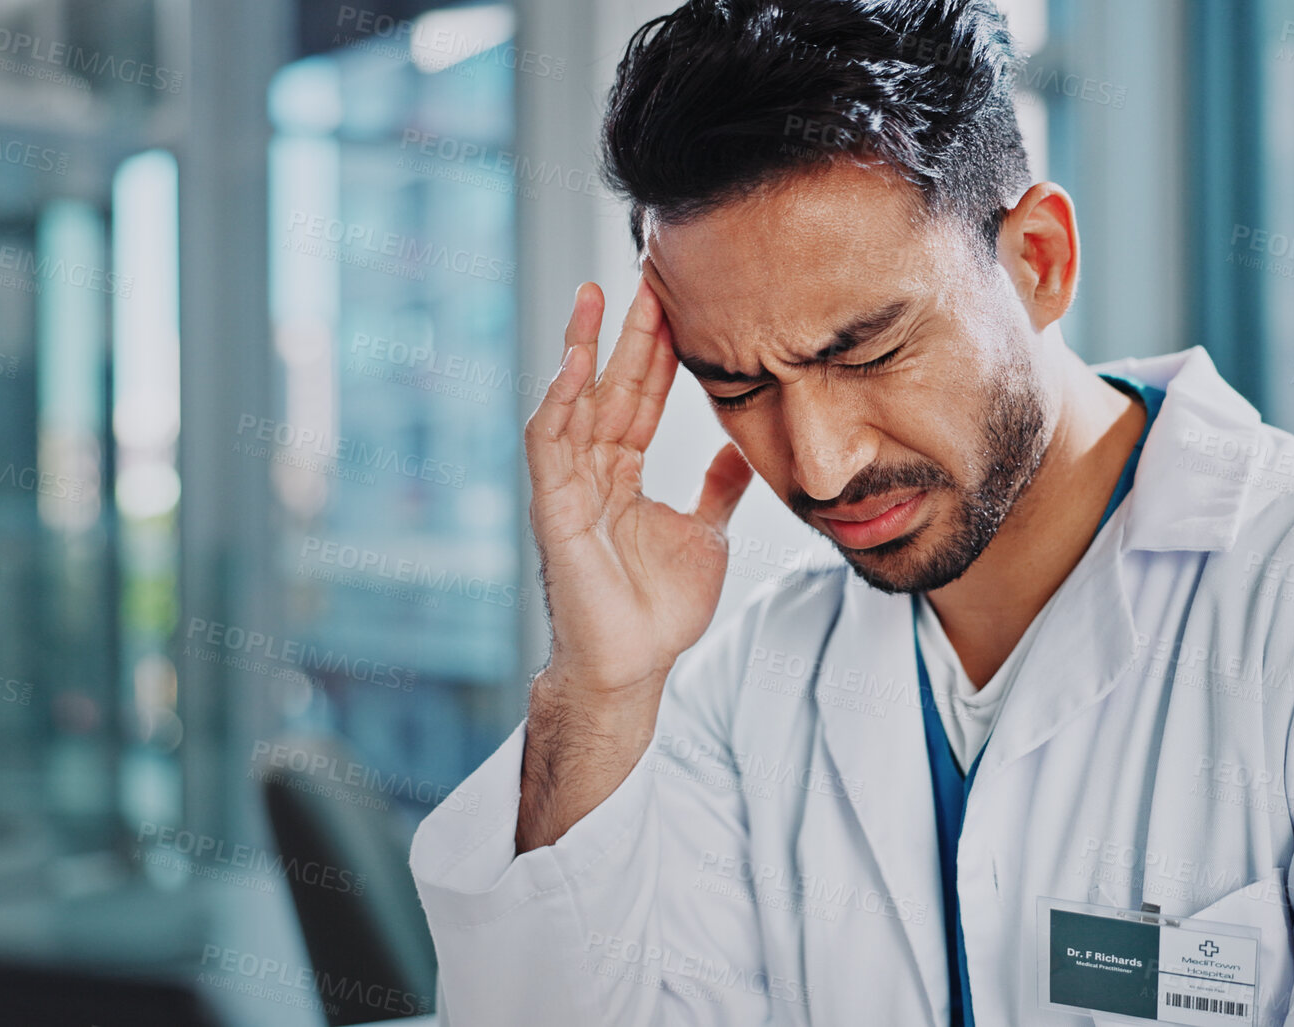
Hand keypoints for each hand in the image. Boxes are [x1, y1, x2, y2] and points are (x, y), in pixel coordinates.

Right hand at [525, 279, 754, 701]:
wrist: (634, 668)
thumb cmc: (659, 610)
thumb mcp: (705, 534)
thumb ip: (717, 489)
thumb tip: (742, 449)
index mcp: (623, 474)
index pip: (642, 397)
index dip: (659, 352)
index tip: (681, 302)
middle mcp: (591, 471)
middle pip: (611, 387)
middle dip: (628, 333)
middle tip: (648, 275)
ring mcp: (568, 487)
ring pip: (574, 401)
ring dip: (585, 347)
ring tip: (600, 295)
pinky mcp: (552, 509)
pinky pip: (550, 444)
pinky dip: (560, 401)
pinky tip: (576, 362)